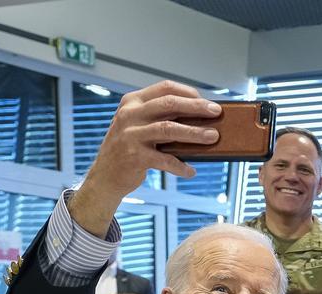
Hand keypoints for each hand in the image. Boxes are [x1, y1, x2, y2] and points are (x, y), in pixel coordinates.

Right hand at [72, 81, 221, 236]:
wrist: (105, 176)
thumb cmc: (130, 149)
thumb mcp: (140, 126)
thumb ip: (161, 118)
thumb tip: (200, 118)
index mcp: (133, 102)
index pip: (165, 88)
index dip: (188, 93)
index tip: (206, 101)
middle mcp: (130, 114)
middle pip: (169, 104)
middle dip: (196, 107)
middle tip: (216, 113)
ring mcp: (131, 134)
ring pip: (169, 129)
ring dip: (195, 133)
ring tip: (213, 137)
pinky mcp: (134, 156)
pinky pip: (165, 159)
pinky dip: (180, 166)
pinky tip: (191, 171)